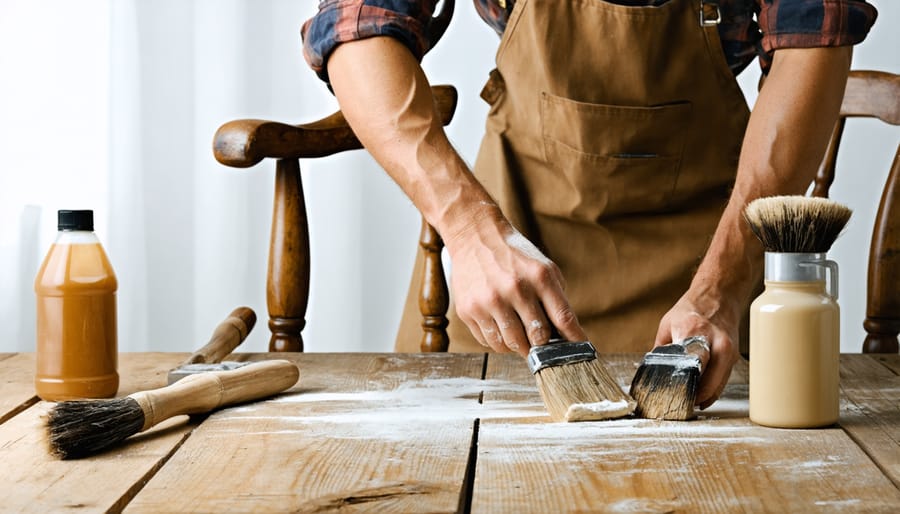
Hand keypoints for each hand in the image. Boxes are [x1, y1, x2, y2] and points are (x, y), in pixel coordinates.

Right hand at [446, 216, 586, 356]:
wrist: (474, 237)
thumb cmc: (513, 255)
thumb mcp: (543, 268)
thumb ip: (556, 300)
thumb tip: (566, 335)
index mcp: (539, 276)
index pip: (563, 318)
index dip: (573, 339)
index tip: (577, 351)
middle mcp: (514, 289)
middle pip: (537, 338)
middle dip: (542, 344)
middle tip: (540, 342)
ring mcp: (489, 301)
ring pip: (511, 345)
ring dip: (519, 345)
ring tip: (519, 333)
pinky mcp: (468, 310)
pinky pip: (489, 342)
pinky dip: (498, 340)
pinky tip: (499, 325)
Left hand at [654, 284, 741, 408]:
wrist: (719, 296)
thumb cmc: (691, 310)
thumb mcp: (667, 325)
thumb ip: (660, 349)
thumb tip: (651, 372)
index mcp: (695, 332)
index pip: (691, 365)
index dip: (682, 384)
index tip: (672, 395)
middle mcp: (716, 343)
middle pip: (708, 381)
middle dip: (694, 396)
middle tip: (680, 405)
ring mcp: (728, 351)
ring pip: (718, 385)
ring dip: (703, 397)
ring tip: (688, 403)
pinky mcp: (733, 357)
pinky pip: (723, 380)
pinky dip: (712, 391)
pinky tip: (701, 397)